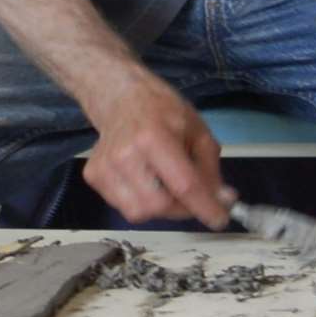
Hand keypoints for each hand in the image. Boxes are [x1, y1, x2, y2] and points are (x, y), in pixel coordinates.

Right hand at [83, 74, 228, 227]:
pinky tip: (146, 181)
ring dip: (162, 208)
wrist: (119, 97)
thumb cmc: (162, 110)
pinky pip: (124, 207)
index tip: (221, 220)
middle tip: (192, 197)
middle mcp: (125, 155)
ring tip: (167, 186)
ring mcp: (104, 168)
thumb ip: (210, 168)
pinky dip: (142, 202)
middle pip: (160, 206)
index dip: (205, 207)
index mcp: (153, 137)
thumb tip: (222, 201)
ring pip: (140, 213)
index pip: (183, 184)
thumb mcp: (197, 130)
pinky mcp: (93, 177)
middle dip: (182, 208)